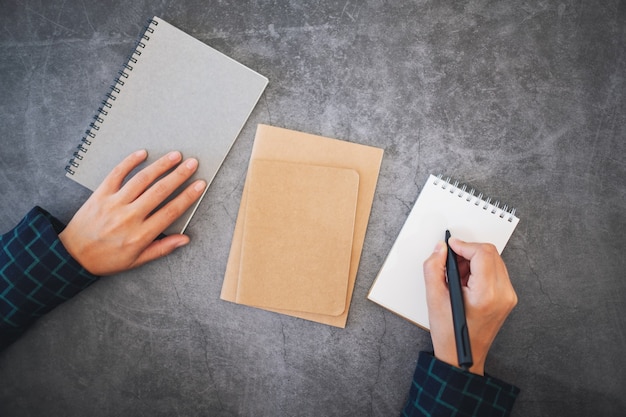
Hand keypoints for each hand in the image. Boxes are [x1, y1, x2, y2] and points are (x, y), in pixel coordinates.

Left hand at [59, 150, 205, 275]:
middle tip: (192, 164)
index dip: (188, 196)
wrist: (72, 256)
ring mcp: (114, 203)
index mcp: (140, 235)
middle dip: (179, 175)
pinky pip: (117, 174)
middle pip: (160, 191)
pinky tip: (143, 153)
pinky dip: (130, 161)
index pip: (171, 211)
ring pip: (142, 180)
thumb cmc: (106, 259)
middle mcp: (129, 217)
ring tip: (175, 156)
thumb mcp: (136, 260)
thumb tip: (185, 239)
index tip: (199, 185)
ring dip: (160, 166)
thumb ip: (162, 248)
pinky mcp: (100, 194)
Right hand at [423, 238, 516, 374]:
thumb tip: (440, 249)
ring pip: (494, 261)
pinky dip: (480, 269)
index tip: (451, 245)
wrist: (462, 356)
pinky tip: (466, 281)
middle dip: (468, 251)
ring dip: (474, 260)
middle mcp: (502, 294)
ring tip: (457, 275)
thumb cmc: (450, 334)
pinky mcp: (507, 298)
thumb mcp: (434, 298)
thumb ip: (434, 268)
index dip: (464, 245)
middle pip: (491, 254)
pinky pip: (496, 272)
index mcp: (486, 295)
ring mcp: (508, 296)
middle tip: (451, 260)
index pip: (482, 254)